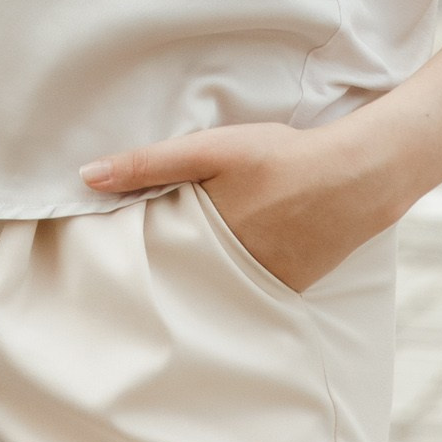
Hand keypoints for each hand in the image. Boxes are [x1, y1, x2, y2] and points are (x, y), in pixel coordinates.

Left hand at [80, 119, 393, 293]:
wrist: (355, 177)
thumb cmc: (280, 158)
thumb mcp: (211, 149)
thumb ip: (148, 163)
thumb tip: (86, 176)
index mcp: (202, 240)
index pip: (149, 259)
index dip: (126, 259)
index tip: (102, 258)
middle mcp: (227, 273)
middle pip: (178, 278)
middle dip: (157, 275)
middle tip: (132, 269)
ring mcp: (259, 285)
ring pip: (211, 288)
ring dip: (195, 280)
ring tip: (176, 270)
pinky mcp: (285, 289)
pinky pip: (245, 292)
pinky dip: (230, 283)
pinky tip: (222, 268)